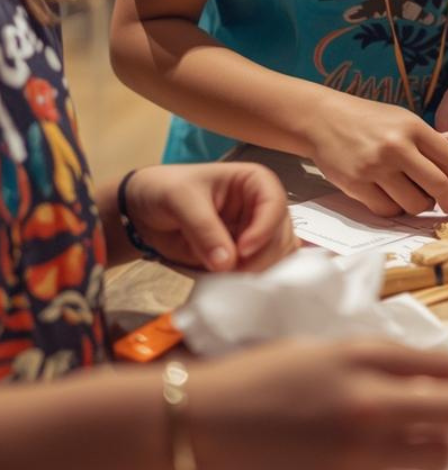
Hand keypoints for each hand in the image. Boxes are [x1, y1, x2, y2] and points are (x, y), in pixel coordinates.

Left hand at [122, 163, 295, 271]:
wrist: (144, 211)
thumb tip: (227, 263)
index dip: (265, 228)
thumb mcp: (181, 200)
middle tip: (234, 275)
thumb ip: (204, 229)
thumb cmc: (166, 190)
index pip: (275, 203)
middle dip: (261, 257)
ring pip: (275, 257)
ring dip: (258, 272)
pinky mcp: (243, 258)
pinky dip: (251, 282)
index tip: (242, 251)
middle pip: (280, 235)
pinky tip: (234, 286)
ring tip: (229, 281)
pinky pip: (259, 271)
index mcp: (254, 183)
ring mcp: (254, 235)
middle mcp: (261, 209)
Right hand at [191, 339, 447, 469]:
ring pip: (440, 459)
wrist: (203, 423)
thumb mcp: (326, 349)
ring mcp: (357, 458)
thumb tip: (430, 374)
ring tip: (407, 445)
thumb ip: (379, 362)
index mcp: (364, 359)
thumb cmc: (259, 378)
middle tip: (437, 416)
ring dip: (430, 450)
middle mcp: (368, 406)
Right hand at [309, 94, 447, 216]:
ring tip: (416, 199)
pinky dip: (394, 209)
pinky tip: (393, 199)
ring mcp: (375, 167)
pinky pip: (387, 210)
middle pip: (438, 185)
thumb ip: (428, 140)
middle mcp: (396, 147)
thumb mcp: (402, 119)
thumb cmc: (368, 120)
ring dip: (420, 207)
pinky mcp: (356, 185)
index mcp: (412, 127)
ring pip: (414, 203)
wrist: (323, 119)